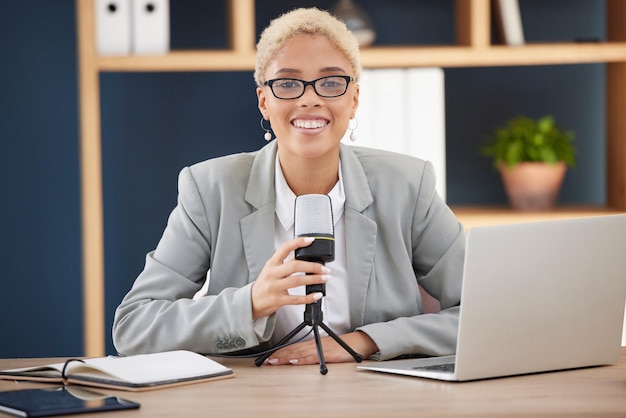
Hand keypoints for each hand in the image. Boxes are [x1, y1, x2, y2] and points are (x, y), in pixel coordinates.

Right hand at [251, 237, 330, 319]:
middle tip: (325, 268)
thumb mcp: (271, 269)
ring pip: (297, 281)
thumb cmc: (263, 284)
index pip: (285, 248)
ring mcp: (275, 287)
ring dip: (314, 279)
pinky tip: (317, 294)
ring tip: (325, 278)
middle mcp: (273, 274)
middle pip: (295, 265)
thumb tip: (304, 256)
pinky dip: (308, 297)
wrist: (251, 301)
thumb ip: (285, 262)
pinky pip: (296, 299)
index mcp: (272, 263)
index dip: (298, 243)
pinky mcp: (278, 300)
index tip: (311, 241)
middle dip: (313, 266)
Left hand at [264, 331, 378, 365]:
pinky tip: (294, 361)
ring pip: (299, 353)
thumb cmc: (342, 348)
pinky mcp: (326, 354)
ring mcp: (319, 350)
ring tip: (274, 361)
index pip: (292, 348)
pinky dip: (302, 359)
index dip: (279, 353)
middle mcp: (313, 346)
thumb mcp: (324, 351)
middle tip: (265, 361)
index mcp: (311, 344)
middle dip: (278, 356)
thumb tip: (299, 359)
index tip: (268, 358)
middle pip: (292, 350)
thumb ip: (312, 354)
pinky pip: (312, 357)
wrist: (357, 344)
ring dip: (285, 357)